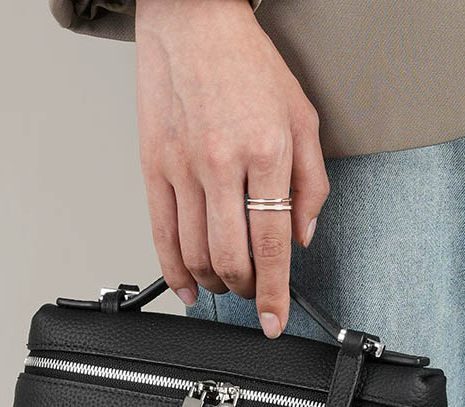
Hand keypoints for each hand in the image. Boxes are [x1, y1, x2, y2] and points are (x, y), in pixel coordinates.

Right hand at [135, 0, 328, 336]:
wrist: (192, 22)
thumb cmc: (248, 65)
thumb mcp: (303, 117)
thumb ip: (311, 184)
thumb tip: (302, 236)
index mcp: (266, 151)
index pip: (272, 243)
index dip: (274, 292)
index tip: (274, 319)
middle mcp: (221, 163)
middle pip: (230, 257)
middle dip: (245, 289)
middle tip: (254, 293)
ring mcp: (181, 167)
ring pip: (194, 253)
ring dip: (214, 282)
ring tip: (227, 284)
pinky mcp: (153, 166)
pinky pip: (160, 234)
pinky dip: (173, 270)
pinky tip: (186, 286)